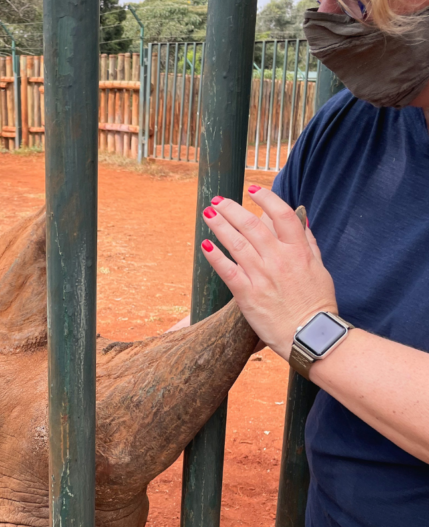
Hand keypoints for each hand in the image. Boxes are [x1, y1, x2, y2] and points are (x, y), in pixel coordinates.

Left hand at [200, 185, 337, 359]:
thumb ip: (309, 244)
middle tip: (218, 200)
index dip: (266, 198)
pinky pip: (227, 270)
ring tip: (208, 213)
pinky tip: (205, 244)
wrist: (311, 337)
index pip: (281, 215)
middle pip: (252, 225)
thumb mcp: (321, 270)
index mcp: (299, 252)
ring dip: (219, 225)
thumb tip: (302, 220)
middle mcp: (279, 260)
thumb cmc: (318, 305)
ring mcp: (262, 276)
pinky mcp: (248, 295)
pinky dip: (214, 256)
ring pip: (236, 243)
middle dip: (232, 209)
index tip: (252, 189)